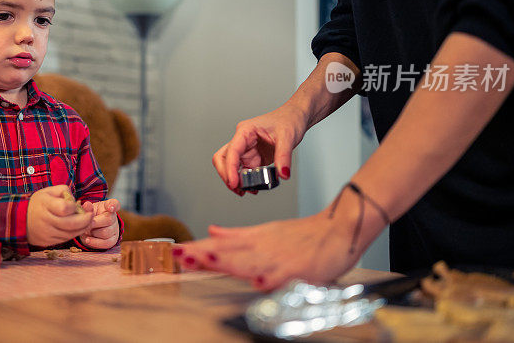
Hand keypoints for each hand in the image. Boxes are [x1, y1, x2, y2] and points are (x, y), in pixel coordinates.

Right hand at [26, 185, 93, 246]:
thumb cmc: (37, 203)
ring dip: (82, 228)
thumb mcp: (48, 191)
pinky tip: (76, 228)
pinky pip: (65, 239)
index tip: (76, 204)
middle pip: (71, 224)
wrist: (19, 219)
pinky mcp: (47, 242)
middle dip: (85, 220)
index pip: (65, 208)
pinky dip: (73, 234)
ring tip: (86, 221)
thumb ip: (64, 191)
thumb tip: (77, 200)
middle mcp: (45, 220)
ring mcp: (46, 233)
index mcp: (45, 204)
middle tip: (91, 215)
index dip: (74, 207)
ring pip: (70, 234)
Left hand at [78, 198, 120, 249]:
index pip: (115, 204)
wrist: (90, 229)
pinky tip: (88, 240)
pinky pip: (106, 243)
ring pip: (105, 232)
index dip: (113, 205)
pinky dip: (95, 242)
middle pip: (108, 220)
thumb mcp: (88, 210)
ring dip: (93, 233)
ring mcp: (114, 229)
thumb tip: (87, 205)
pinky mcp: (113, 240)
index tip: (111, 208)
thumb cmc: (90, 217)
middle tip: (86, 225)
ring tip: (87, 231)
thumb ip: (87, 208)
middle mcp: (114, 217)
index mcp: (108, 206)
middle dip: (94, 223)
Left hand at [173, 211, 361, 290]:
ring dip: (230, 262)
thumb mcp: (265, 232)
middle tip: (180, 255)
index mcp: (253, 239)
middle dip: (204, 255)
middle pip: (229, 252)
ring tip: (209, 262)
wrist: (338, 229)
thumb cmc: (302, 235)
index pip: (220, 245)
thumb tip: (210, 231)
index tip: (175, 252)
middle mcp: (262, 247)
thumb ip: (236, 235)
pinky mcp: (299, 269)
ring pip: (251, 261)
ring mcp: (280, 257)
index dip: (197, 248)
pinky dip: (272, 279)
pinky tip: (259, 283)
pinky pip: (284, 276)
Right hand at [213, 104, 308, 194]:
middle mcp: (242, 140)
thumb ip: (284, 157)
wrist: (295, 117)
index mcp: (245, 131)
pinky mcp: (253, 157)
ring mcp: (246, 149)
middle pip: (223, 158)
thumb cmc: (288, 120)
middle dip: (226, 175)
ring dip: (235, 179)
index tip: (234, 183)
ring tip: (246, 191)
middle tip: (237, 188)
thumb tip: (283, 174)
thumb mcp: (287, 138)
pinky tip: (254, 187)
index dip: (230, 168)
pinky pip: (243, 170)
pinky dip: (246, 180)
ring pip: (231, 166)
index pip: (232, 151)